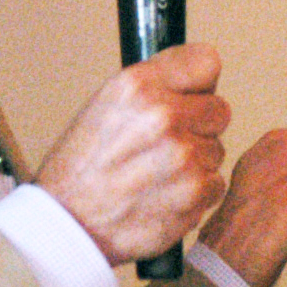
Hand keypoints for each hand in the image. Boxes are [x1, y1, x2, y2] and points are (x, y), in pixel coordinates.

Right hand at [35, 44, 230, 265]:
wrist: (67, 224)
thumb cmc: (81, 168)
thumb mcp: (104, 105)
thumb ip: (154, 87)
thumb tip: (199, 83)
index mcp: (139, 85)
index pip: (206, 62)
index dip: (197, 85)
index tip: (187, 99)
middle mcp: (163, 114)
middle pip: (219, 110)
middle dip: (198, 127)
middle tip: (163, 147)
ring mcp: (183, 155)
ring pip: (216, 150)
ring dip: (195, 164)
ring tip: (155, 176)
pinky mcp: (195, 192)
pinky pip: (215, 184)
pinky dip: (195, 194)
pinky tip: (163, 197)